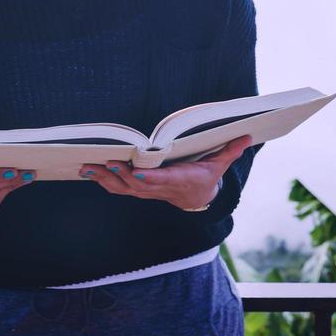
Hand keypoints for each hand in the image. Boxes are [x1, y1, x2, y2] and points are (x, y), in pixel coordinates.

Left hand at [81, 135, 251, 209]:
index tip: (137, 172)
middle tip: (104, 162)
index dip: (149, 177)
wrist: (198, 199)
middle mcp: (161, 188)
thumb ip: (230, 150)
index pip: (163, 180)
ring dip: (105, 179)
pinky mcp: (141, 190)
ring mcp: (149, 191)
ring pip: (124, 187)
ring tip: (87, 168)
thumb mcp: (219, 165)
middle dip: (120, 174)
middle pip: (138, 184)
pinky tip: (90, 172)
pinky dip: (105, 182)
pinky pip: (120, 188)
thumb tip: (247, 137)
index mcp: (179, 180)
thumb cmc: (206, 177)